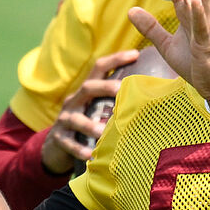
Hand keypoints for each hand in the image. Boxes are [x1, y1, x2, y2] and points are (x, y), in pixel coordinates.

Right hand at [40, 48, 139, 174]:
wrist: (56, 147)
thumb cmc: (87, 124)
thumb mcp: (97, 109)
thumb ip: (116, 102)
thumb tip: (153, 96)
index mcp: (86, 91)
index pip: (99, 68)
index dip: (116, 59)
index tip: (136, 54)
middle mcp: (74, 101)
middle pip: (87, 87)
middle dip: (104, 86)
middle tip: (120, 89)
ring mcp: (64, 119)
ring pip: (76, 119)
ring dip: (90, 125)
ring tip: (103, 131)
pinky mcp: (59, 138)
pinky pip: (69, 143)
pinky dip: (79, 149)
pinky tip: (91, 156)